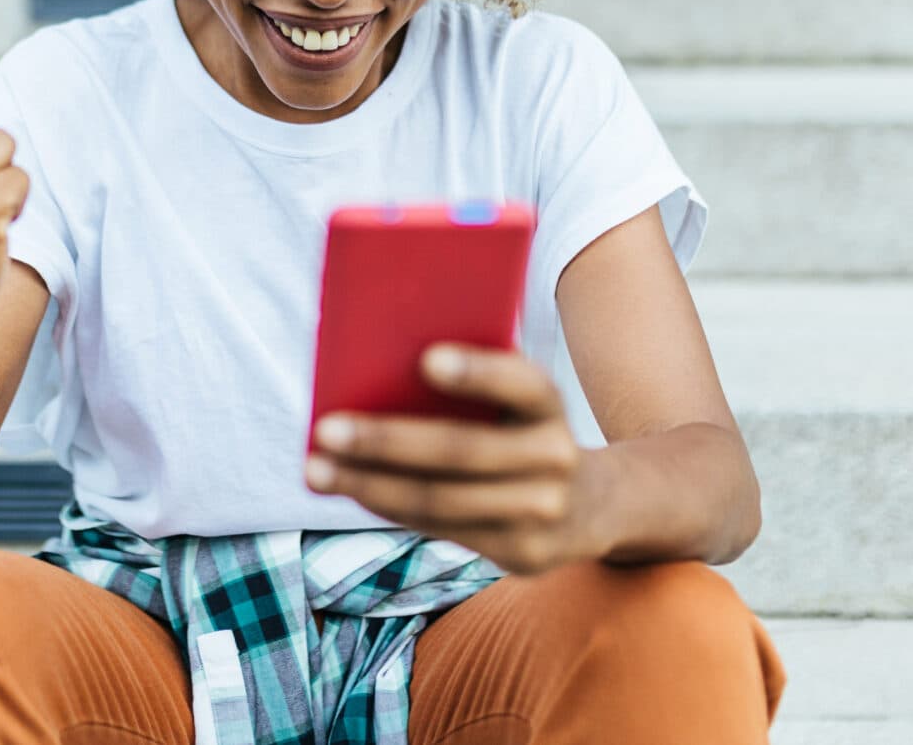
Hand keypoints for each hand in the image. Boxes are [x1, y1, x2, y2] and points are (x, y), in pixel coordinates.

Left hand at [304, 344, 610, 575]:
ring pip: (439, 501)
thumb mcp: (516, 399)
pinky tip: (349, 488)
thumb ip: (471, 382)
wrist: (594, 505)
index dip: (477, 372)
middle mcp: (554, 460)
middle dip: (386, 441)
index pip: (521, 383)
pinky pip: (439, 529)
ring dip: (370, 485)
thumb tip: (379, 368)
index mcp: (550, 406)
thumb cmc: (523, 428)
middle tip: (326, 428)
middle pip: (461, 451)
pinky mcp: (519, 554)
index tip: (426, 357)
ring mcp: (540, 514)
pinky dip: (387, 507)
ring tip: (318, 468)